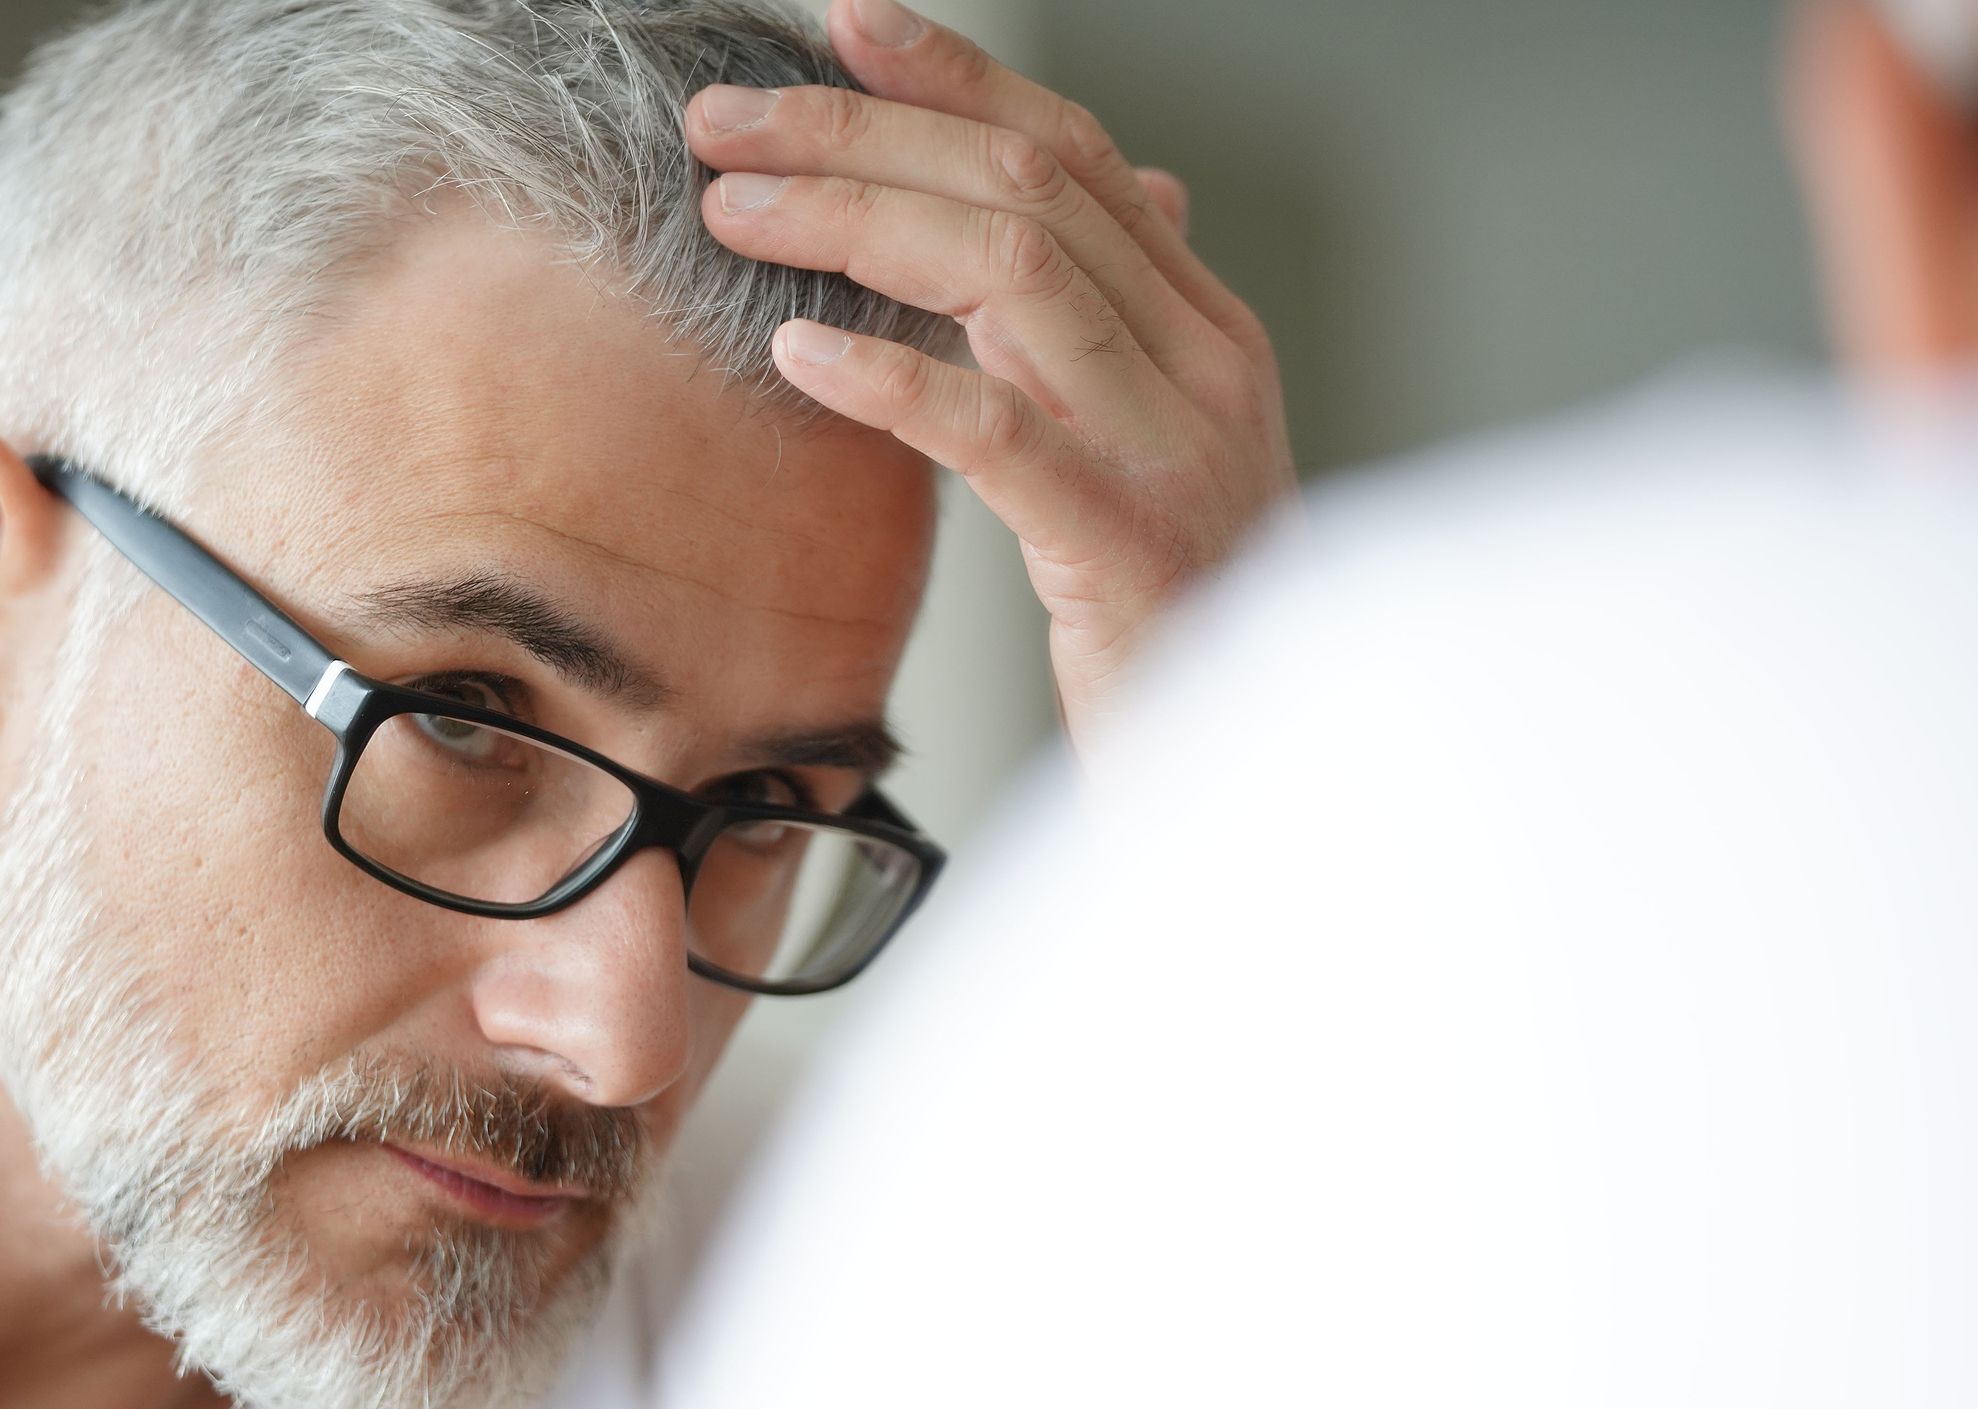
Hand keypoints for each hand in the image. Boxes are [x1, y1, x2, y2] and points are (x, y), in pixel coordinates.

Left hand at [686, 0, 1294, 758]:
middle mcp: (1199, 363)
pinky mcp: (1123, 542)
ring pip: (1011, 274)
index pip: (1075, 154)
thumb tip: (1134, 192)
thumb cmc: (1180, 617)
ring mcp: (1171, 448)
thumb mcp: (1163, 448)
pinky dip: (891, 378)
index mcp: (1203, 327)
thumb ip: (1134, 324)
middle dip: (864, 133)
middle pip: (1027, 189)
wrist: (1249, 766)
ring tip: (734, 213)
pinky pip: (997, 434)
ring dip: (854, 224)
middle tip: (728, 119)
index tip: (841, 25)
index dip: (955, 77)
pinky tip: (799, 351)